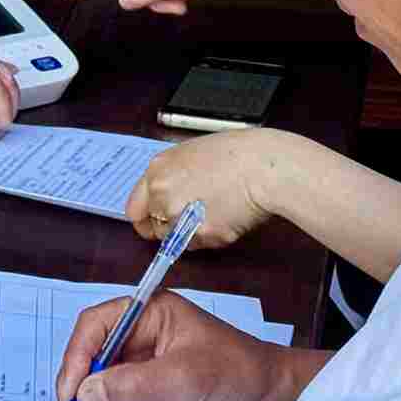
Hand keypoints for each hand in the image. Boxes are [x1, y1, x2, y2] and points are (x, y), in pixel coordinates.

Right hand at [54, 292, 307, 400]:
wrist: (268, 400)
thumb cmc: (233, 373)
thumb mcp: (183, 376)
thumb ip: (132, 384)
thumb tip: (84, 395)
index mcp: (147, 313)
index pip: (96, 326)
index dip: (77, 356)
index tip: (70, 390)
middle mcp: (138, 334)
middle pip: (91, 352)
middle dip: (80, 382)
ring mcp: (141, 363)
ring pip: (98, 378)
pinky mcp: (146, 390)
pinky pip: (113, 398)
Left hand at [123, 127, 326, 247]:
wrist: (266, 168)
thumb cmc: (236, 154)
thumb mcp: (191, 154)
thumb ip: (171, 176)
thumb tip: (164, 196)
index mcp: (157, 171)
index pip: (134, 210)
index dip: (146, 218)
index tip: (154, 222)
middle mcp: (163, 195)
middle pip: (153, 229)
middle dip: (168, 227)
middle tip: (190, 218)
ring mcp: (181, 217)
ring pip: (175, 240)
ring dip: (188, 234)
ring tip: (213, 214)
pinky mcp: (203, 235)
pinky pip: (199, 246)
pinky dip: (209, 238)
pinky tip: (226, 219)